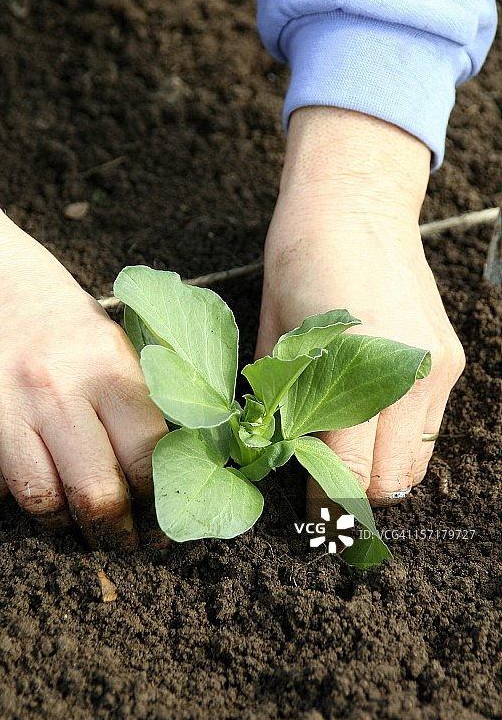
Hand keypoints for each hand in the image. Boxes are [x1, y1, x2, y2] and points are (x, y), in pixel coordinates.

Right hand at [0, 167, 166, 549]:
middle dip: (118, 534)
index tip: (168, 521)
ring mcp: (2, 404)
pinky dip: (13, 496)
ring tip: (81, 526)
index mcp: (106, 364)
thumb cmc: (52, 302)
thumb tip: (168, 459)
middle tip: (129, 543)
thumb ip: (135, 394)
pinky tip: (32, 483)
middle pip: (96, 492)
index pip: (147, 455)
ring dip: (64, 526)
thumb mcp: (108, 336)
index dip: (162, 501)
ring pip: (40, 501)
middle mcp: (55, 388)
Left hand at [256, 108, 464, 508]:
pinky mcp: (449, 359)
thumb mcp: (274, 334)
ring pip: (416, 460)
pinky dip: (399, 440)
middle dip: (354, 497)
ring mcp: (436, 369)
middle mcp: (409, 375)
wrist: (353, 203)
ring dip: (381, 472)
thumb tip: (271, 451)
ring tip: (345, 462)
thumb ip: (277, 400)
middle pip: (390, 479)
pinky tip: (370, 426)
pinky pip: (428, 426)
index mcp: (357, 368)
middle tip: (321, 492)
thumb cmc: (299, 260)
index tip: (308, 516)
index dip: (326, 502)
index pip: (349, 470)